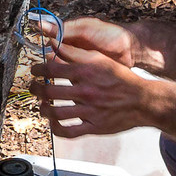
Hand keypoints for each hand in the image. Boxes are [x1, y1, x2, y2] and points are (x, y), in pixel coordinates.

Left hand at [31, 15, 158, 140]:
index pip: (51, 68)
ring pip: (55, 113)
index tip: (34, 71)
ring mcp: (89, 111)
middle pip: (49, 91)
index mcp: (85, 72)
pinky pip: (69, 131)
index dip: (38, 69)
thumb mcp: (99, 59)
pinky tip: (53, 122)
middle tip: (33, 87)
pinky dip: (56, 128)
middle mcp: (86, 91)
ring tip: (42, 105)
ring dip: (43, 109)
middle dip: (35, 89)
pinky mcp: (94, 127)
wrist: (142, 100)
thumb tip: (54, 44)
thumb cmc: (120, 78)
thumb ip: (75, 52)